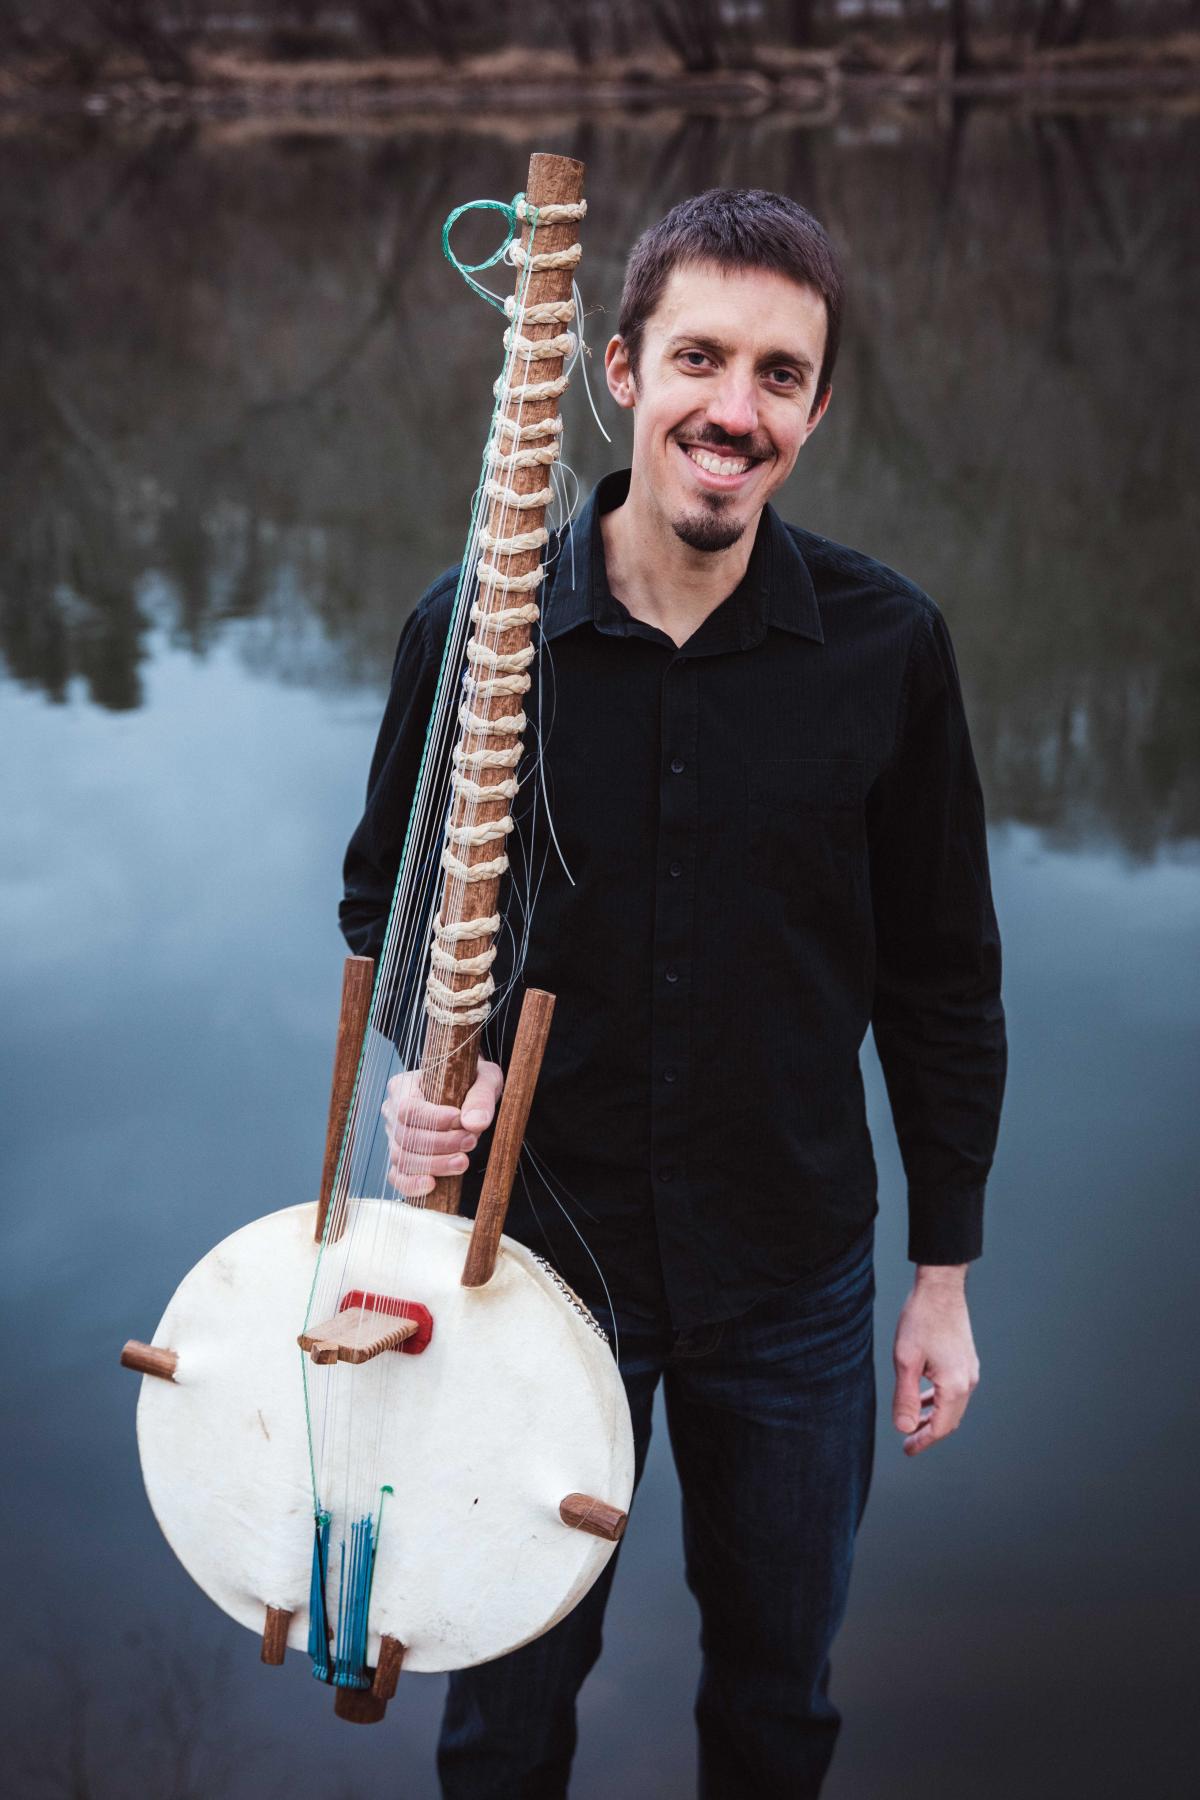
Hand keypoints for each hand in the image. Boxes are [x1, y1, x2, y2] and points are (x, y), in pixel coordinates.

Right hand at [381, 1060, 503, 1197]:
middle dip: (440, 1144)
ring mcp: (394, 1137)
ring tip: (463, 1162)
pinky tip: (432, 1185)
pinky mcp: (401, 1159)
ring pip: (403, 1158)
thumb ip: (481, 1097)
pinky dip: (411, 1184)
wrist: (470, 1093)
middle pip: (406, 1136)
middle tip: (471, 1141)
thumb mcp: (484, 1078)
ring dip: (435, 1164)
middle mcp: (392, 1111)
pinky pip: (397, 1176)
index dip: (432, 1119)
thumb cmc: (472, 1081)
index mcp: (404, 1085)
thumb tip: (474, 1123)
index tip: (460, 1120)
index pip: (408, 1108)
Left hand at [892, 1265, 979, 1457]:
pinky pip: (954, 1390)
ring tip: (913, 1422)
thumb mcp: (906, 1361)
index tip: (907, 1450)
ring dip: (934, 1417)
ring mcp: (969, 1369)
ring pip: (953, 1405)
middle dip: (929, 1432)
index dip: (923, 1441)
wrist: (940, 1288)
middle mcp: (968, 1380)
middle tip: (908, 1442)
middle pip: (950, 1419)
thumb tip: (904, 1428)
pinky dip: (939, 1400)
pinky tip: (923, 1398)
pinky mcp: (966, 1360)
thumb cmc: (921, 1320)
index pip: (941, 1427)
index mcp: (954, 1385)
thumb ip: (906, 1397)